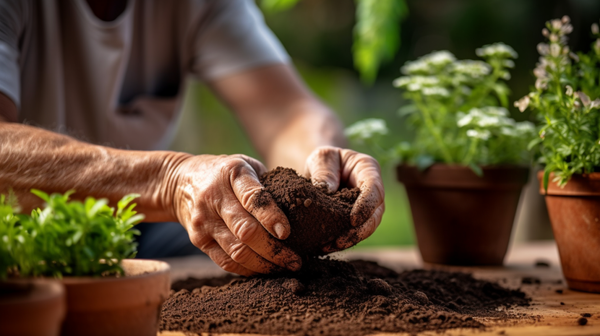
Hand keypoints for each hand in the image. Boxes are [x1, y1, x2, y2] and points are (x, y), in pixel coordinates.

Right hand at [167, 154, 301, 275]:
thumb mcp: (246, 165)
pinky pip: (226, 261)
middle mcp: (215, 197)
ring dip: (264, 264)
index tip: (287, 232)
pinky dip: (248, 269)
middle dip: (274, 250)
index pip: (252, 198)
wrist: (180, 181)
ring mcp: (204, 221)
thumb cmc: (226, 172)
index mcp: (232, 173)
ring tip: (285, 267)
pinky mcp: (198, 240)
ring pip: (237, 251)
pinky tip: (265, 269)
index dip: (271, 217)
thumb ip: (269, 183)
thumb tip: (304, 206)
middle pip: (246, 231)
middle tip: (296, 260)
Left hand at [304, 146, 384, 251]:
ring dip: (349, 240)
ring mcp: (365, 207)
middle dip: (359, 231)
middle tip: (340, 241)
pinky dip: (339, 241)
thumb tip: (325, 190)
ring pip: (365, 228)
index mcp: (368, 170)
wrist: (321, 168)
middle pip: (375, 215)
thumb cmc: (324, 159)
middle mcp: (372, 191)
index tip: (353, 220)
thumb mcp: (321, 157)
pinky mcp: (354, 220)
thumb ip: (323, 171)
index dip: (367, 206)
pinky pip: (351, 233)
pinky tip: (323, 248)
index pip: (374, 189)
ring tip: (328, 247)